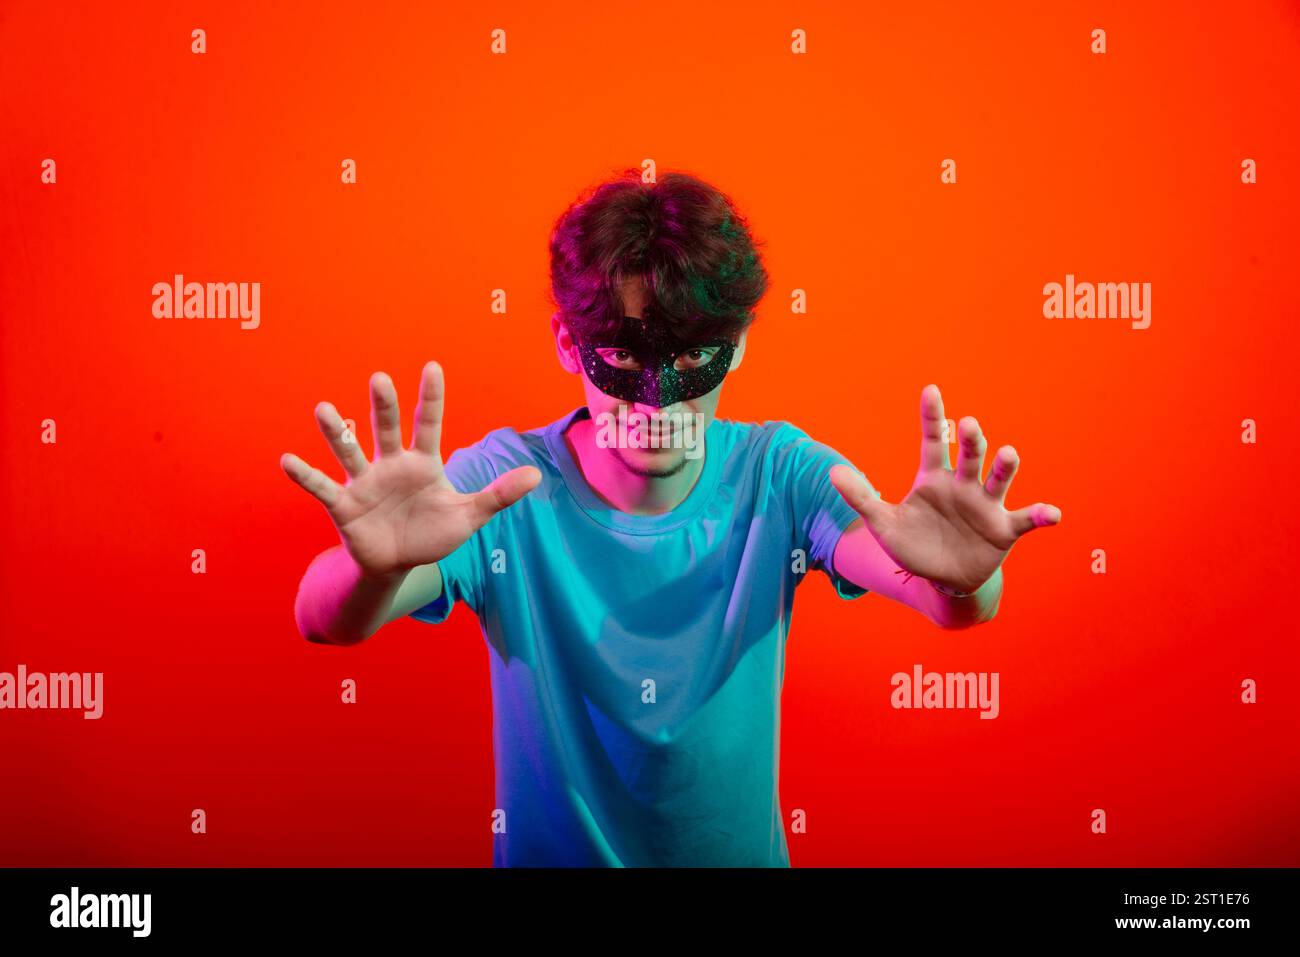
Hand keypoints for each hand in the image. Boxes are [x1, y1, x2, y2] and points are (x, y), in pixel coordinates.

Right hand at [280, 361, 540, 580]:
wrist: (397, 564)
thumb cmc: (432, 534)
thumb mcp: (468, 516)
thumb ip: (497, 494)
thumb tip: (536, 474)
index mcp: (422, 463)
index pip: (429, 424)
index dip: (431, 398)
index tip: (432, 367)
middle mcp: (391, 465)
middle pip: (387, 429)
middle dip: (384, 406)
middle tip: (380, 379)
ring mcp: (365, 483)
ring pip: (349, 451)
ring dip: (336, 432)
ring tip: (323, 409)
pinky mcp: (344, 505)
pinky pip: (322, 487)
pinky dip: (305, 475)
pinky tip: (288, 460)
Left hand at [830, 383, 1060, 593]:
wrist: (942, 578)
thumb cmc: (914, 545)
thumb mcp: (883, 524)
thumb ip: (862, 498)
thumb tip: (831, 472)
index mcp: (933, 478)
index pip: (934, 440)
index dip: (932, 416)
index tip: (931, 389)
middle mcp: (962, 485)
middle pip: (968, 455)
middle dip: (971, 439)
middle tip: (968, 425)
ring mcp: (985, 505)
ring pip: (997, 478)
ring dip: (1003, 466)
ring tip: (1008, 454)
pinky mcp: (1004, 529)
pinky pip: (1026, 519)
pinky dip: (1041, 515)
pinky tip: (1053, 513)